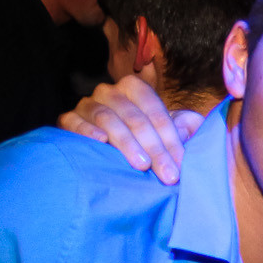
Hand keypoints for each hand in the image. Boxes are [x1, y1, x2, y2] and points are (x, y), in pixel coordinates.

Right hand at [58, 75, 201, 184]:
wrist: (103, 146)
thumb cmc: (141, 139)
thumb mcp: (165, 131)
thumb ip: (184, 126)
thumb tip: (195, 126)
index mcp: (134, 88)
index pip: (155, 110)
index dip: (170, 138)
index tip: (181, 164)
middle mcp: (109, 92)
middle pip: (134, 117)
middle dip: (154, 148)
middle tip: (167, 174)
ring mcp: (87, 104)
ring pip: (107, 119)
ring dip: (127, 143)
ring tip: (142, 165)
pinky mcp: (68, 119)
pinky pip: (74, 122)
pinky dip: (86, 131)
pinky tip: (100, 143)